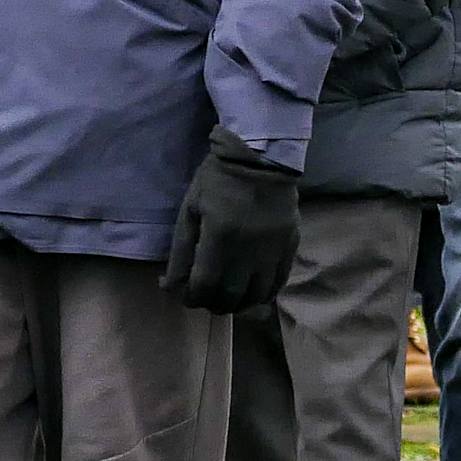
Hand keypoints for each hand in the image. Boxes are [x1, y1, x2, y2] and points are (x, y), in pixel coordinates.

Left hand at [162, 134, 300, 313]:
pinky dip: (263, 294)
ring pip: (257, 295)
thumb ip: (181, 250)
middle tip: (205, 299)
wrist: (260, 156)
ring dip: (239, 304)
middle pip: (231, 296)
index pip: (205, 285)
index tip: (187, 296)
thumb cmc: (218, 180)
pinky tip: (252, 293)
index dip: (192, 298)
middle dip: (213, 304)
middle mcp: (249, 249)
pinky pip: (278, 282)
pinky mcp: (290, 246)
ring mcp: (273, 249)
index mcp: (220, 236)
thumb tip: (171, 285)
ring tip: (228, 299)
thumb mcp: (190, 209)